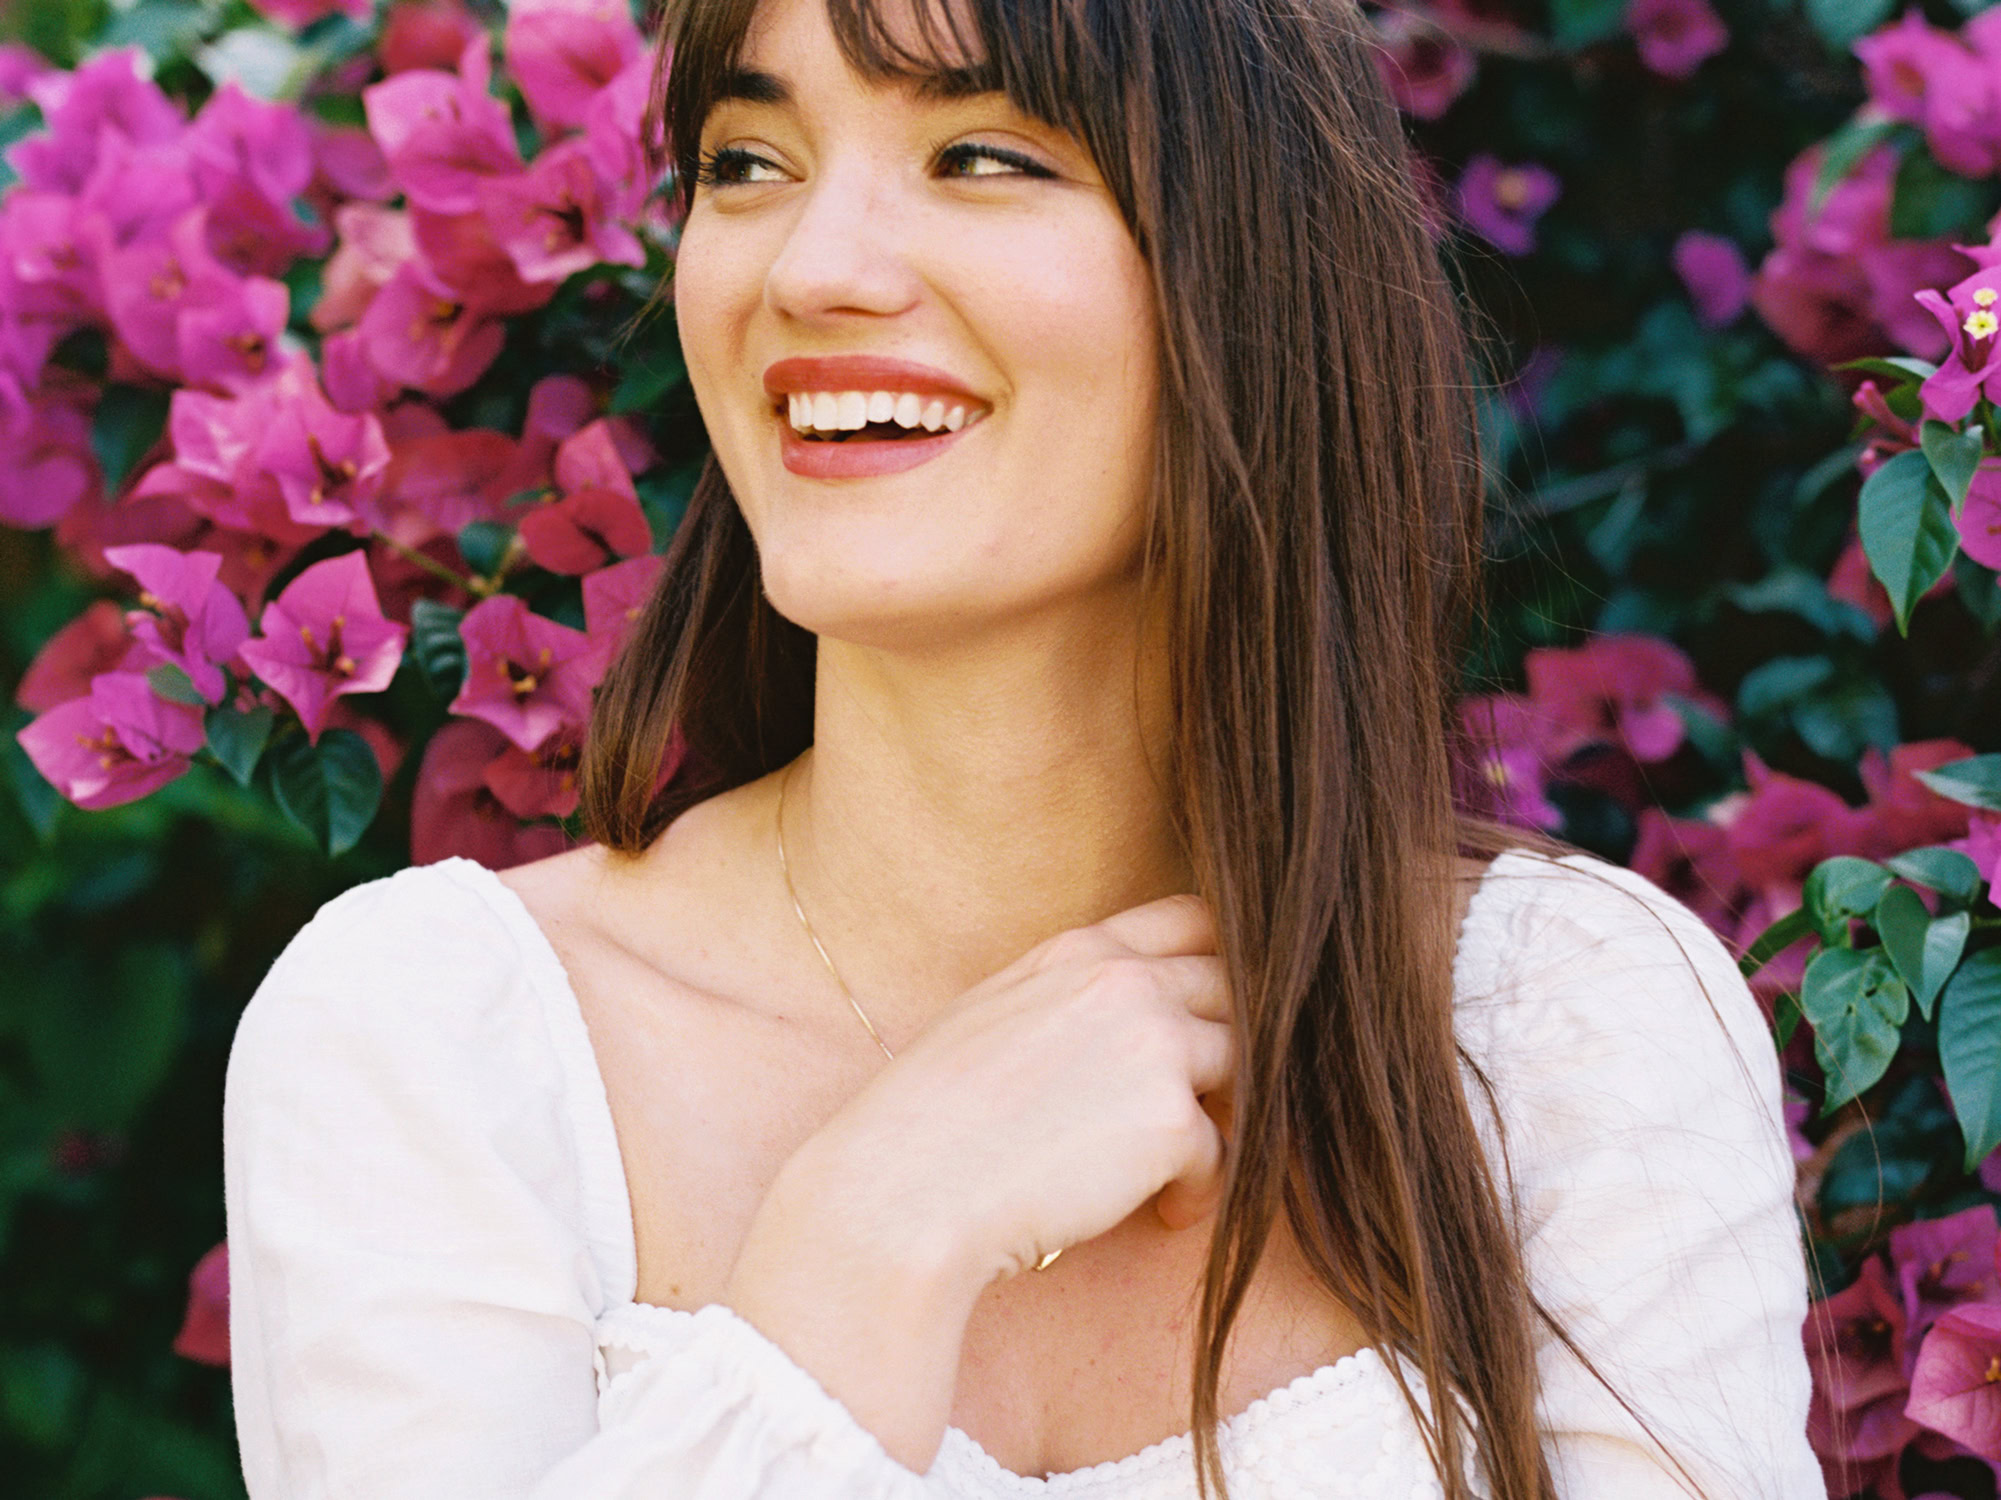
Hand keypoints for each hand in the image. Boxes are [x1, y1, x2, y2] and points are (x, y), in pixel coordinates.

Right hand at [797, 893, 1235, 1285]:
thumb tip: (1129, 1014)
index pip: (1195, 918)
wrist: (901, 1190)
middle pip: (1240, 991)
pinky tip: (1162, 1213)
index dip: (1225, 962)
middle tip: (1214, 1106)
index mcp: (1079, 951)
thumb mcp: (993, 1015)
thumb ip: (1068, 995)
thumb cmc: (928, 1119)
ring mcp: (1155, 1045)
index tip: (1220, 1013)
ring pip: (1249, 1069)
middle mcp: (1126, 982)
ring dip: (1229, 1120)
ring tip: (1184, 1167)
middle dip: (1239, 1048)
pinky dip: (1202, 1191)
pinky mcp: (1172, 1121)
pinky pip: (1227, 1154)